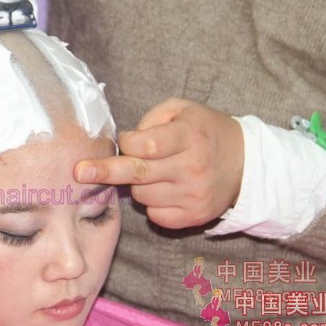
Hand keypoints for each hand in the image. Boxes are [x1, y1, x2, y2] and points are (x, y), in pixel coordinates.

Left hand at [74, 98, 243, 228]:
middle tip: (79, 171)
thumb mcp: (183, 109)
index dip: (127, 143)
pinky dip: (152, 204)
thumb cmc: (205, 131)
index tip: (125, 141)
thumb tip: (127, 141)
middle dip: (105, 172)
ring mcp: (193, 195)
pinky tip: (166, 190)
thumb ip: (152, 118)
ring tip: (156, 172)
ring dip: (138, 184)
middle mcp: (192, 168)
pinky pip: (155, 215)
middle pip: (138, 174)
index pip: (146, 145)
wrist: (246, 164)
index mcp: (189, 137)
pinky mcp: (193, 216)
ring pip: (142, 196)